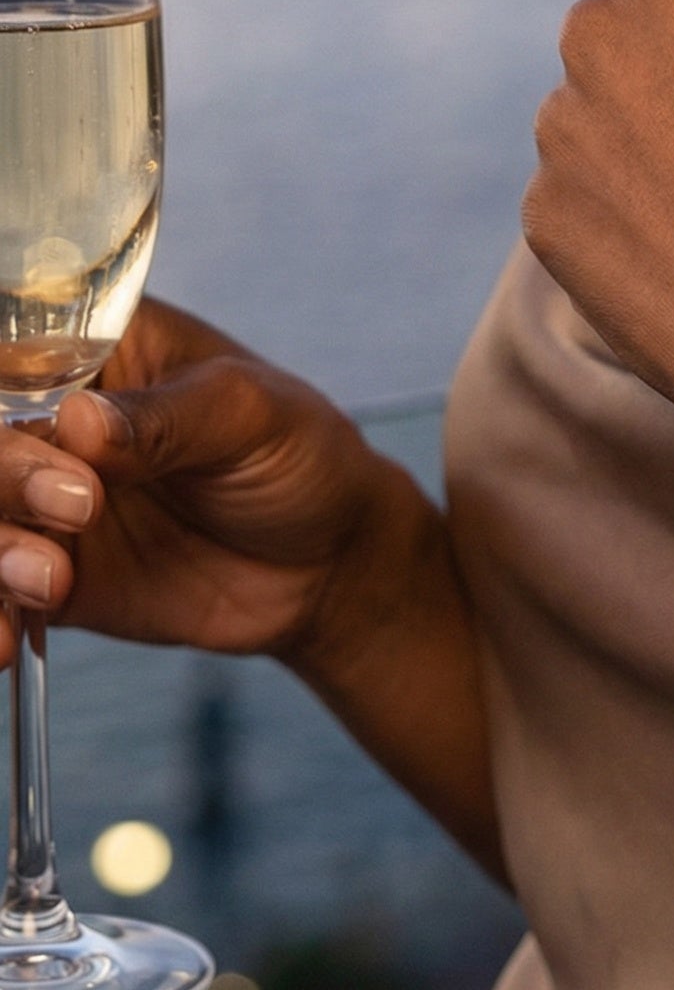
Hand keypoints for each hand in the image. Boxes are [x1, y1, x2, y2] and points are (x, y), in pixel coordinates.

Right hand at [0, 299, 414, 673]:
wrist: (327, 564)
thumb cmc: (298, 454)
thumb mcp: (250, 415)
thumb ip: (167, 419)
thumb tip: (79, 422)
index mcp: (93, 349)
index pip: (12, 349)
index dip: (5, 384)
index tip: (25, 419)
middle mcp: (51, 420)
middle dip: (5, 472)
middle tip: (81, 505)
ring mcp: (42, 500)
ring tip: (52, 578)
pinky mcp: (46, 573)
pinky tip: (8, 640)